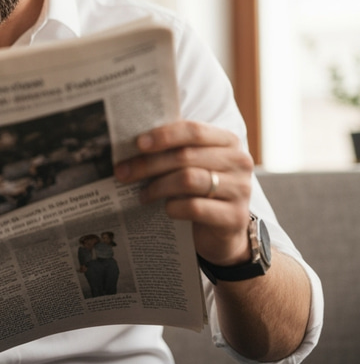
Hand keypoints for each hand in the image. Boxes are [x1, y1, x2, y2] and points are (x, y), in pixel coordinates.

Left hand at [114, 121, 254, 266]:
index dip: (163, 135)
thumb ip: (173, 150)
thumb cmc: (202, 191)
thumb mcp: (193, 165)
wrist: (224, 233)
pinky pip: (194, 207)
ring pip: (188, 180)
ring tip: (142, 194)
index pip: (193, 130)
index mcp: (227, 141)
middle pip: (185, 156)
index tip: (137, 144)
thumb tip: (132, 145)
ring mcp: (240, 189)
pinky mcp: (234, 217)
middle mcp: (238, 161)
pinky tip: (165, 209)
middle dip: (148, 164)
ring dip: (157, 187)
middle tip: (123, 172)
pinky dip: (174, 207)